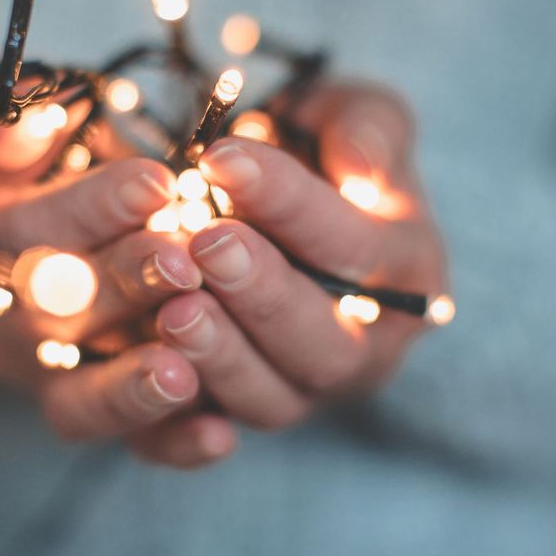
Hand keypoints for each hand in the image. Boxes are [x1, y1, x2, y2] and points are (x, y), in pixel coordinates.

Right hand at [0, 105, 237, 465]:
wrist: (83, 230)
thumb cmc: (60, 170)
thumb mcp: (24, 136)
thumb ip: (17, 128)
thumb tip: (30, 124)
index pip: (22, 232)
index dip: (90, 209)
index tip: (157, 183)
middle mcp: (3, 323)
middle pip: (53, 316)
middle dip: (123, 285)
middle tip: (185, 262)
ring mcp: (49, 381)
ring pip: (78, 402)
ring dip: (132, 387)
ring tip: (185, 370)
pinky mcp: (102, 419)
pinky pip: (132, 448)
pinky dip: (174, 444)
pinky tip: (218, 434)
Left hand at [144, 84, 447, 451]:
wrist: (262, 205)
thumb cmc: (315, 153)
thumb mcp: (352, 116)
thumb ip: (369, 130)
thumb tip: (364, 174)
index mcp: (404, 272)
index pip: (354, 245)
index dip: (291, 203)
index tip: (226, 158)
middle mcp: (363, 348)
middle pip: (324, 344)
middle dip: (263, 294)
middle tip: (206, 244)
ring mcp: (301, 392)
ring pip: (270, 399)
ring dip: (220, 358)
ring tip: (172, 308)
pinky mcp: (234, 417)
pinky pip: (206, 438)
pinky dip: (180, 429)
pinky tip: (151, 381)